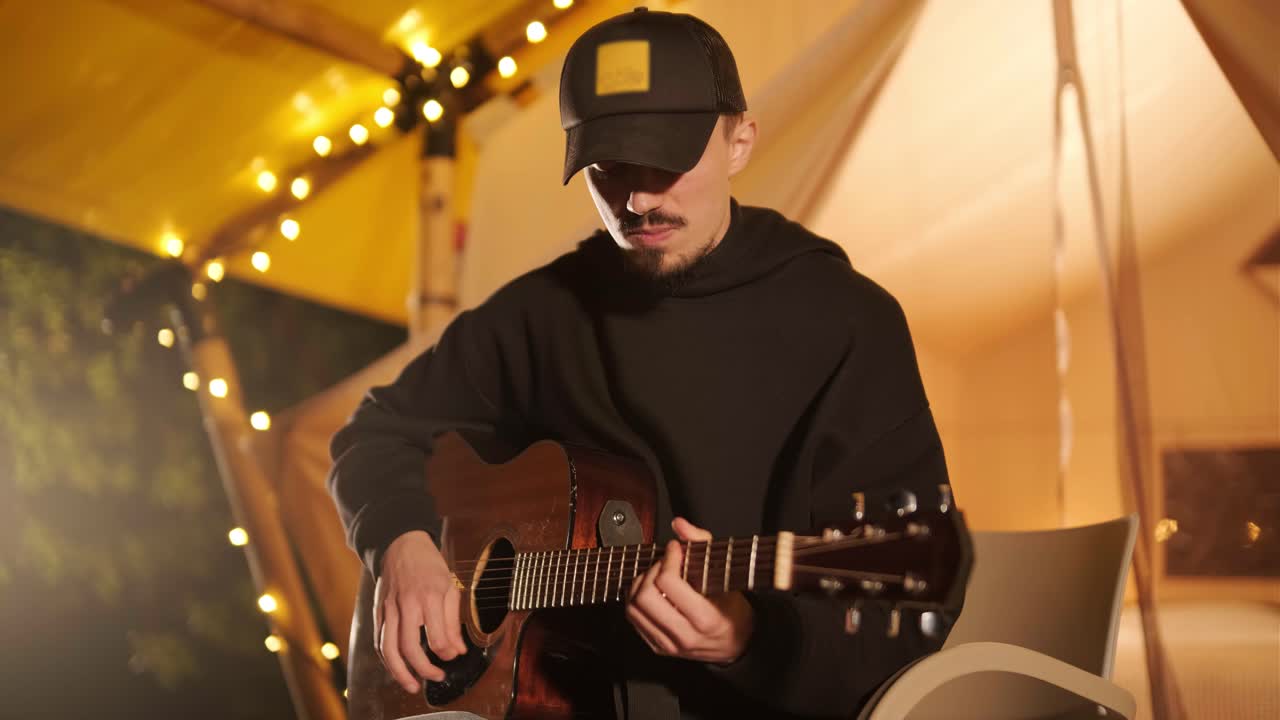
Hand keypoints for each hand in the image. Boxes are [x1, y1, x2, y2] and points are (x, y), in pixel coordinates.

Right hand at [374, 530, 467, 693]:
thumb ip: (453, 621)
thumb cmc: (428, 564)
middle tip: (436, 677)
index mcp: (429, 595)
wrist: (401, 543)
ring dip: (399, 672)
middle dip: (423, 669)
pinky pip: (379, 640)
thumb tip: (457, 650)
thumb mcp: (450, 586)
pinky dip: (386, 659)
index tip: (452, 656)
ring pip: (388, 648)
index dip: (447, 652)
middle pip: (409, 646)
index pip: (437, 636)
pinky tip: (397, 668)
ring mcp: (389, 608)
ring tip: (411, 685)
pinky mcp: (378, 611)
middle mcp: (407, 603)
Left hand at [625, 517, 754, 663]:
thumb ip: (702, 544)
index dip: (668, 559)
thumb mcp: (725, 576)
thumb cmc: (731, 608)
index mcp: (706, 620)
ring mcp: (669, 645)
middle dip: (652, 571)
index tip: (675, 549)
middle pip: (646, 597)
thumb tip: (679, 524)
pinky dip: (636, 598)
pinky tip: (650, 588)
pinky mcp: (658, 646)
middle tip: (665, 563)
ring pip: (634, 608)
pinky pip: (633, 619)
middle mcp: (685, 636)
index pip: (669, 584)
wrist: (734, 643)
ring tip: (656, 575)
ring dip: (641, 584)